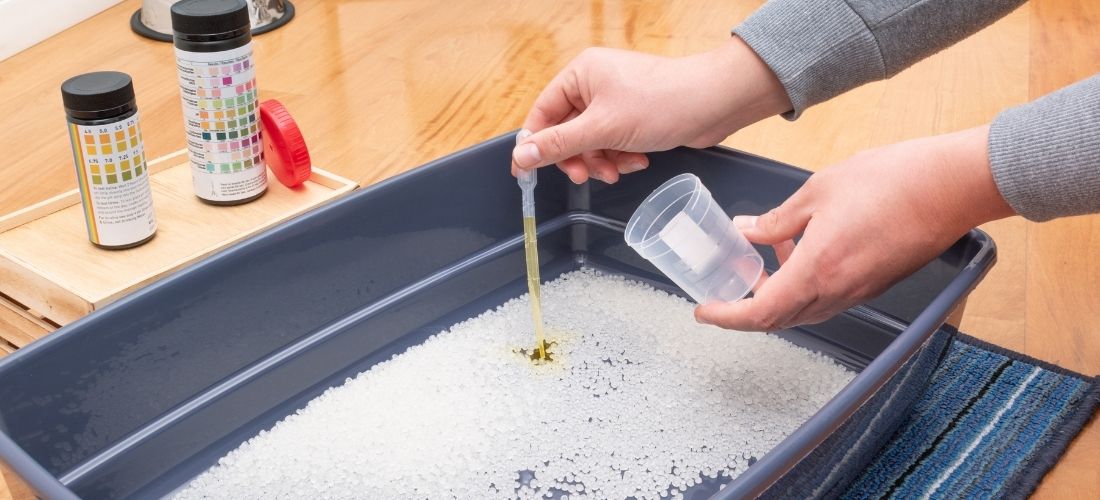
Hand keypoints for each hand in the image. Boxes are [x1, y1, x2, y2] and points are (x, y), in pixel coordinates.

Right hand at [512, 37, 789, 183]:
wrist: (713, 103)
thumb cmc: (661, 102)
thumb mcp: (601, 128)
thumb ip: (558, 144)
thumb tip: (521, 156)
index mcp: (580, 74)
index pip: (543, 113)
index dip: (535, 145)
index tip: (526, 173)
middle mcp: (594, 84)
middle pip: (566, 131)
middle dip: (578, 157)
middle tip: (586, 176)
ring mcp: (615, 100)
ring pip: (591, 142)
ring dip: (602, 161)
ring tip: (619, 170)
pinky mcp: (634, 116)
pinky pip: (613, 143)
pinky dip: (621, 156)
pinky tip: (637, 161)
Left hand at [695, 125, 1015, 330]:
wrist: (952, 186)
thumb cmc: (891, 181)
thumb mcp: (818, 191)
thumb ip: (777, 219)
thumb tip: (746, 230)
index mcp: (817, 270)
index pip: (760, 313)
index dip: (727, 317)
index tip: (705, 312)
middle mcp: (838, 291)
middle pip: (779, 318)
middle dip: (747, 308)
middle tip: (727, 287)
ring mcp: (860, 291)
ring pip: (804, 308)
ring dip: (777, 293)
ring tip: (765, 255)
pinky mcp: (875, 283)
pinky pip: (827, 296)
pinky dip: (803, 282)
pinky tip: (800, 247)